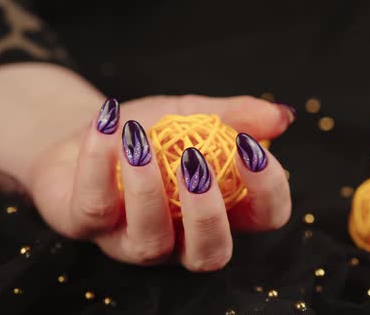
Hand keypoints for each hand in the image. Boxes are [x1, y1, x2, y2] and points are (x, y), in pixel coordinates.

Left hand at [26, 94, 293, 269]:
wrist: (96, 130)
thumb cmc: (155, 130)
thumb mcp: (197, 115)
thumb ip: (237, 116)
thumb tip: (283, 117)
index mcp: (219, 209)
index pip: (264, 217)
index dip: (269, 190)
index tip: (250, 145)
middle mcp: (181, 236)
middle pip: (211, 254)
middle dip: (209, 214)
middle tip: (198, 163)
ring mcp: (132, 239)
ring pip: (150, 242)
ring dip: (148, 190)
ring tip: (140, 140)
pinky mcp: (85, 227)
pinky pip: (94, 208)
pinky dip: (99, 162)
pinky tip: (108, 124)